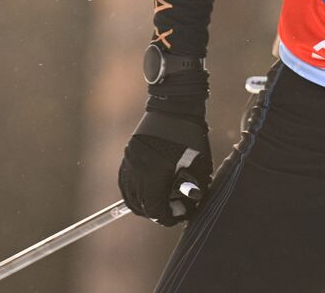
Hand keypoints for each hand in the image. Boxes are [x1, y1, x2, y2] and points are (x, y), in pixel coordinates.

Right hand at [118, 111, 212, 225]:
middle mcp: (136, 171)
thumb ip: (192, 190)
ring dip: (144, 203)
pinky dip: (136, 191)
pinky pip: (126, 183)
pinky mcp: (127, 156)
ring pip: (129, 196)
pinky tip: (150, 190)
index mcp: (153, 174)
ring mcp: (128, 163)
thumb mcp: (198, 166)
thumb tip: (186, 208)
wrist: (175, 108)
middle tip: (173, 209)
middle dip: (156, 211)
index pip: (154, 209)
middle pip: (139, 206)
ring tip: (162, 201)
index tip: (179, 215)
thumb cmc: (192, 137)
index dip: (167, 217)